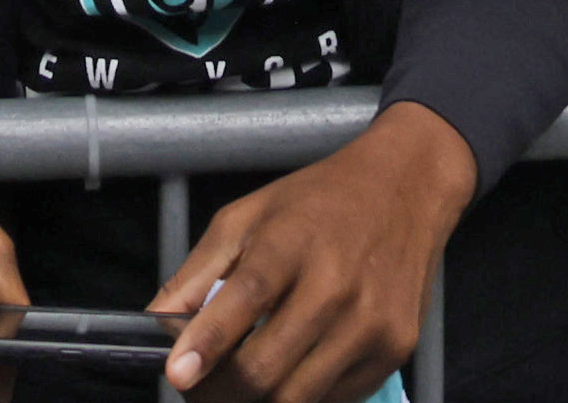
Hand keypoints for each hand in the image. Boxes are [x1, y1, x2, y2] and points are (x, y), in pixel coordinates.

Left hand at [153, 105, 474, 401]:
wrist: (409, 186)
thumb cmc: (318, 201)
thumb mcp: (248, 215)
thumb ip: (199, 271)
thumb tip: (158, 323)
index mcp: (291, 242)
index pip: (246, 299)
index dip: (208, 344)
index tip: (179, 375)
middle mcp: (336, 285)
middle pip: (266, 370)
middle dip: (220, 392)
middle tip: (200, 388)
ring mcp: (371, 323)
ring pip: (297, 398)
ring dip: (259, 400)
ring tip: (242, 382)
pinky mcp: (396, 349)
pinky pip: (335, 399)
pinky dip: (303, 394)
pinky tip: (294, 367)